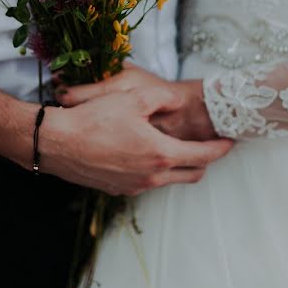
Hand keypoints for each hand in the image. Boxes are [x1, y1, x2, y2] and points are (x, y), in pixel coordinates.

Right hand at [41, 69, 232, 195]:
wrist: (57, 143)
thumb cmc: (93, 118)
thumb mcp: (132, 97)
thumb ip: (162, 98)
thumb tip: (179, 101)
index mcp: (161, 154)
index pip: (204, 156)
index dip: (221, 148)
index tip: (230, 141)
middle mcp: (152, 176)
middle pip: (192, 174)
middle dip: (205, 161)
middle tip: (208, 145)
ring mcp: (135, 187)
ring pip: (169, 180)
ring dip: (178, 166)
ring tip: (175, 147)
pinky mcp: (118, 190)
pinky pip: (146, 182)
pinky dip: (155, 170)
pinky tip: (144, 153)